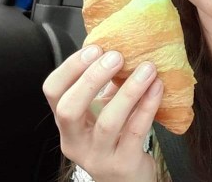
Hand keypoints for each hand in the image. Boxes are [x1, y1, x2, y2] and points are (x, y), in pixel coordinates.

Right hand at [43, 45, 163, 181]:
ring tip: (147, 68)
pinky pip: (135, 131)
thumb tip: (117, 43)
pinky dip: (147, 106)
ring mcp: (97, 156)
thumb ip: (104, 83)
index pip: (53, 91)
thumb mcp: (101, 109)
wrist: (127, 178)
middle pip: (69, 109)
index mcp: (67, 121)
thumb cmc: (115, 135)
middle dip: (91, 78)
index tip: (96, 48)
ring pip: (107, 122)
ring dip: (129, 90)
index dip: (71, 67)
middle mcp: (75, 140)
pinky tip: (157, 87)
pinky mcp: (122, 164)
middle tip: (116, 56)